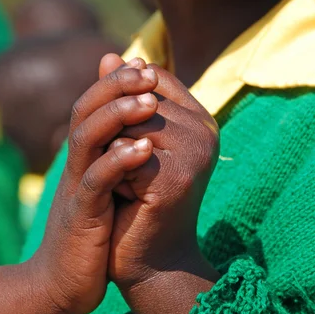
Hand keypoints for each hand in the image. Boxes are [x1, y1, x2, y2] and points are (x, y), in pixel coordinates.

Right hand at [30, 60, 160, 313]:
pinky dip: (117, 162)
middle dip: (115, 86)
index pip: (93, 104)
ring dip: (116, 115)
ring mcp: (76, 187)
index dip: (116, 82)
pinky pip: (96, 181)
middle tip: (145, 70)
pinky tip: (144, 150)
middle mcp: (77, 163)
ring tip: (148, 101)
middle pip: (85, 110)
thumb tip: (138, 128)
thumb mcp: (108, 188)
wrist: (64, 282)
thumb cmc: (94, 231)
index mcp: (85, 155)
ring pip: (87, 137)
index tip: (145, 66)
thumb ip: (117, 154)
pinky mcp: (81, 215)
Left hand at [100, 56, 218, 291]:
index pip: (150, 77)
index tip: (121, 137)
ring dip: (113, 151)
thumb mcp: (130, 140)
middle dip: (116, 130)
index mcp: (199, 119)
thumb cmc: (138, 199)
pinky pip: (124, 152)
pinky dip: (113, 172)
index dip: (123, 101)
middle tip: (123, 168)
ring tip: (127, 182)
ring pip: (129, 121)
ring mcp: (194, 153)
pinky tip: (126, 197)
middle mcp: (205, 131)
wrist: (149, 259)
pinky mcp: (176, 178)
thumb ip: (122, 98)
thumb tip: (109, 54)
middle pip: (138, 97)